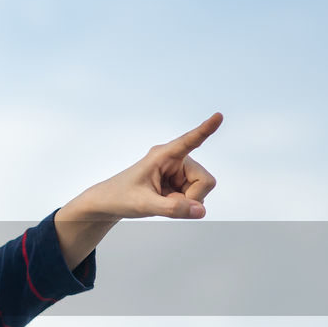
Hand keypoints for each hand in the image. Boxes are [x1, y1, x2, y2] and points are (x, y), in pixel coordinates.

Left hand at [54, 113, 221, 267]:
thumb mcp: (144, 205)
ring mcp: (179, 171)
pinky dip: (183, 205)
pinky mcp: (180, 182)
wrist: (109, 203)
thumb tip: (201, 211)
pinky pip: (195, 197)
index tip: (218, 115)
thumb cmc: (121, 197)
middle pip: (205, 180)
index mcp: (163, 155)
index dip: (205, 130)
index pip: (188, 141)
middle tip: (168, 203)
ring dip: (186, 202)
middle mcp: (175, 159)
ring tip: (163, 201)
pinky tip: (166, 202)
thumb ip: (172, 208)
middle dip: (192, 197)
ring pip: (202, 190)